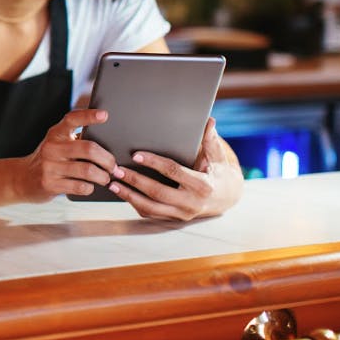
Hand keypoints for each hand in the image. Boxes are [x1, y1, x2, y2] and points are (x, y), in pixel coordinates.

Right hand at [18, 109, 116, 201]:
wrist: (22, 179)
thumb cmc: (49, 160)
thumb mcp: (57, 144)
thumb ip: (76, 140)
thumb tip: (108, 143)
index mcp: (55, 134)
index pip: (72, 119)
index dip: (89, 116)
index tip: (105, 115)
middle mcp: (51, 148)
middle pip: (88, 149)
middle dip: (107, 159)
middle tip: (114, 166)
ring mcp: (49, 166)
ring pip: (87, 170)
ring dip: (103, 176)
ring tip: (105, 178)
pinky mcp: (50, 184)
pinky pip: (80, 186)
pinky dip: (90, 188)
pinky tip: (90, 186)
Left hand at [108, 117, 243, 220]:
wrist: (227, 197)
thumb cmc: (218, 171)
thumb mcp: (218, 156)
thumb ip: (210, 140)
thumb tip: (209, 120)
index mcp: (202, 185)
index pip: (173, 172)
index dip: (154, 163)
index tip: (135, 155)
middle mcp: (192, 203)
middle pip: (158, 192)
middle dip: (135, 181)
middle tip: (116, 170)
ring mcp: (182, 214)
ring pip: (151, 208)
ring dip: (129, 196)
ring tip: (112, 183)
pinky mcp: (174, 219)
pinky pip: (151, 214)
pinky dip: (134, 204)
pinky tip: (122, 193)